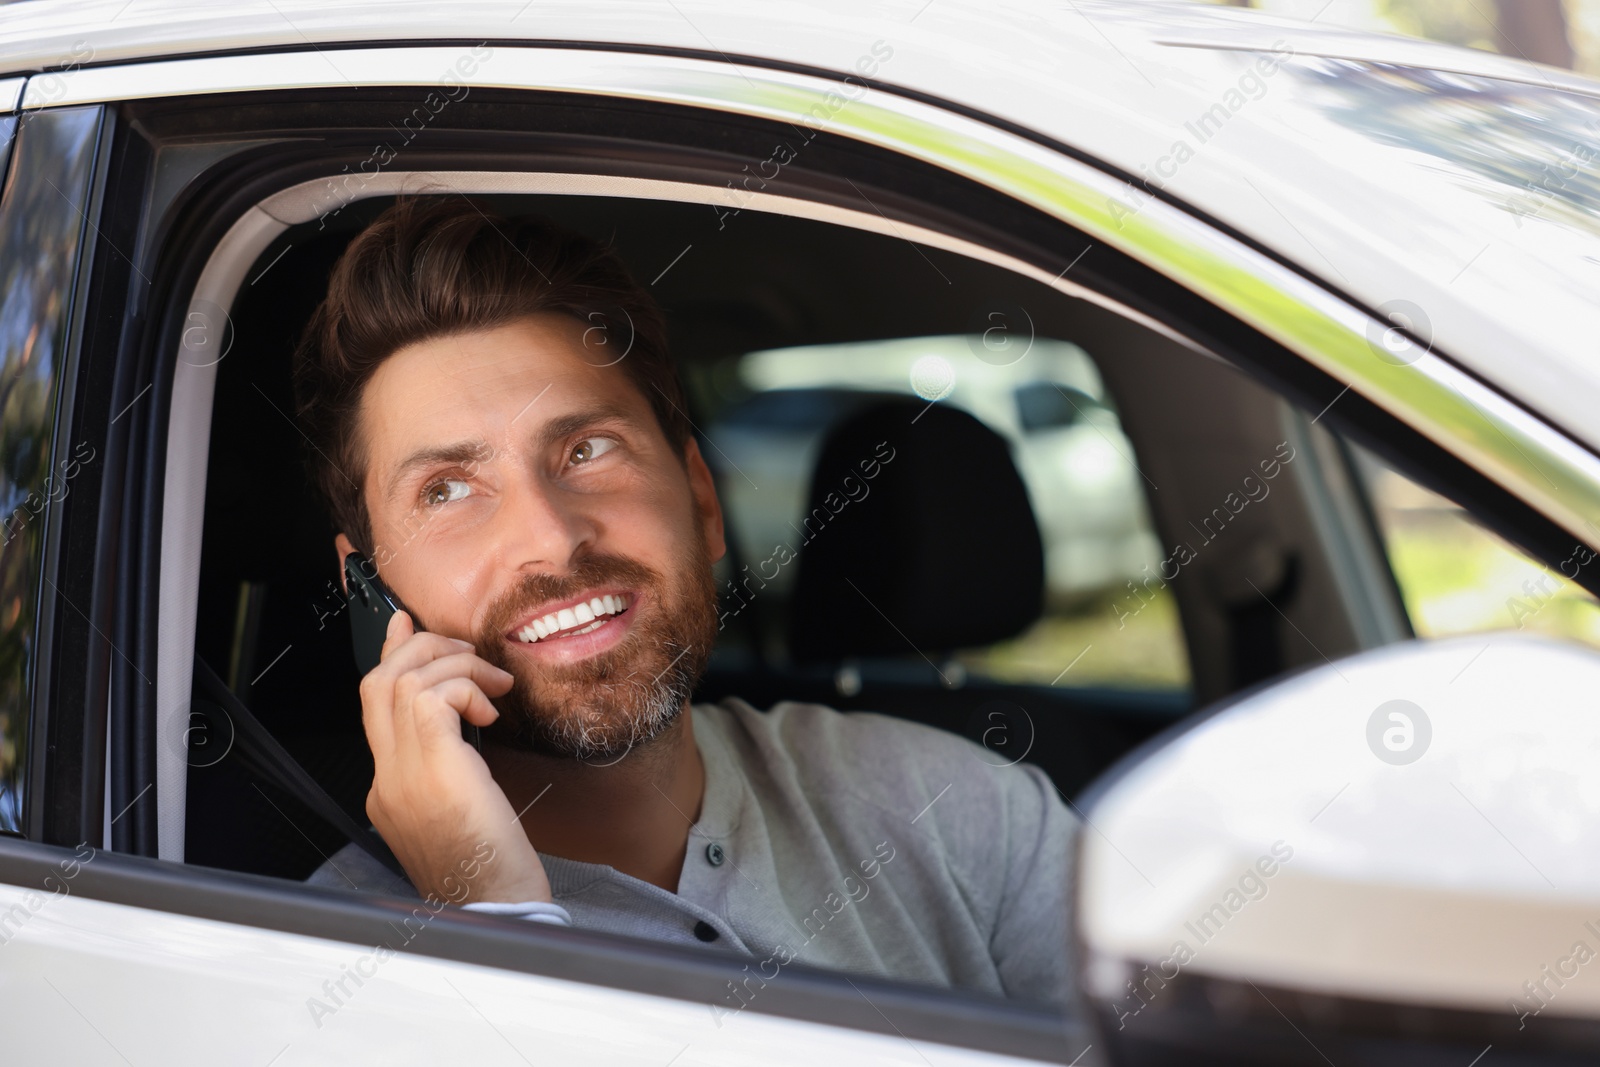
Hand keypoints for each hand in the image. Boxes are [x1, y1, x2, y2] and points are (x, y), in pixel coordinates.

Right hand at [359, 610, 551, 905]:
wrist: (497, 911)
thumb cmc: (494, 870)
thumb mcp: (465, 808)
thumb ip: (452, 764)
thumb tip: (465, 719)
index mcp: (387, 792)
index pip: (375, 707)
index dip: (391, 657)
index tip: (406, 626)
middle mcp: (385, 781)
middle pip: (377, 683)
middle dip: (421, 648)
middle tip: (468, 650)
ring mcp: (402, 776)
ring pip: (401, 681)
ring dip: (455, 665)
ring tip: (493, 684)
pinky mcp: (434, 769)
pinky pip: (432, 696)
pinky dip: (465, 686)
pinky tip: (490, 708)